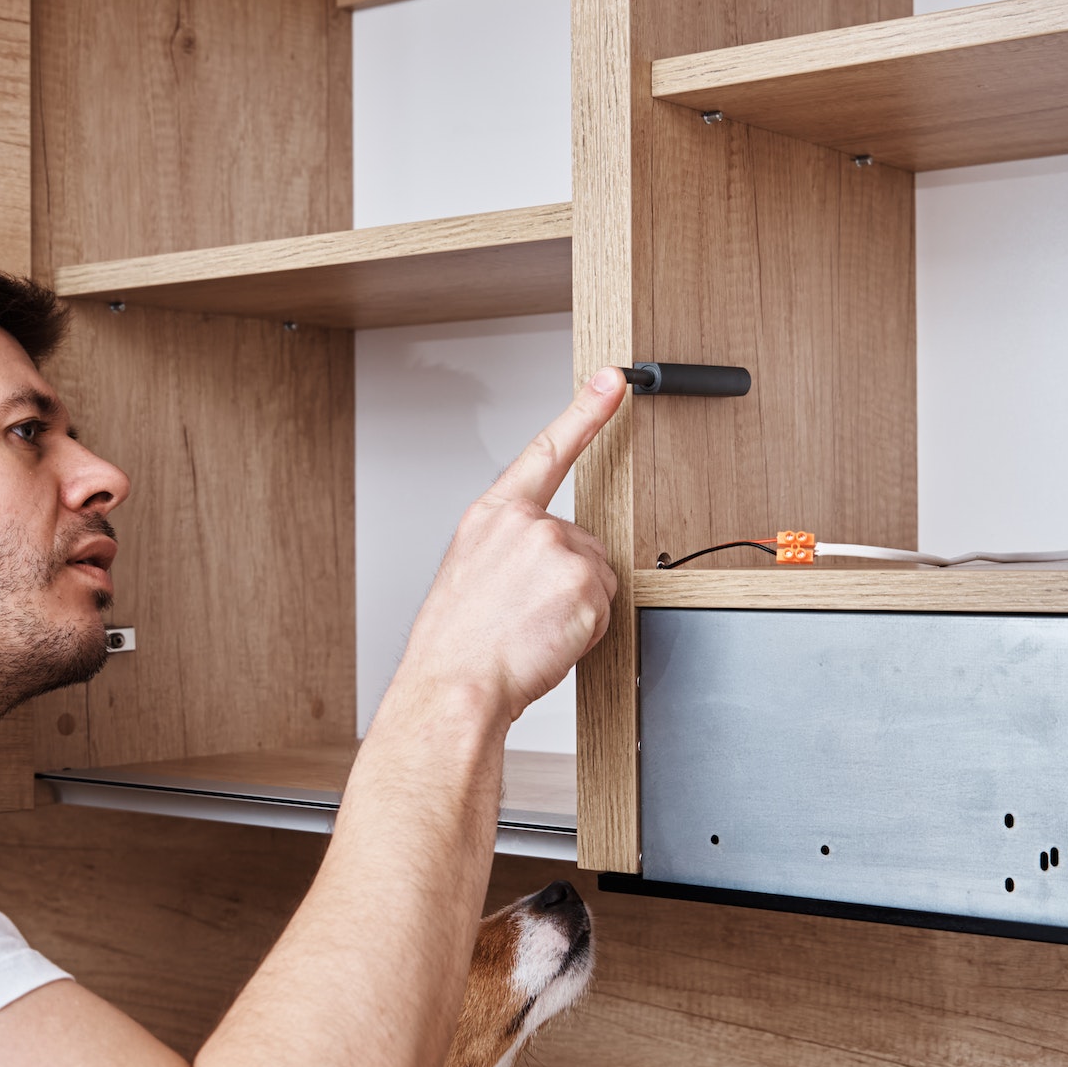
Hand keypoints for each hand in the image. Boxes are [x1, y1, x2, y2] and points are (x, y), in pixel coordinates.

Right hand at [397, 366, 624, 721]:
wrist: (455, 685)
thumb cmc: (456, 644)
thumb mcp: (469, 576)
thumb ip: (509, 549)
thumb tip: (543, 561)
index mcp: (492, 516)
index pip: (546, 452)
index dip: (585, 413)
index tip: (612, 382)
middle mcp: (527, 524)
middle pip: (582, 543)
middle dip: (567, 581)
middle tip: (525, 615)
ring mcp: (558, 551)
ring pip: (596, 578)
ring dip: (576, 608)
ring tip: (531, 631)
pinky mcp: (584, 584)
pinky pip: (604, 610)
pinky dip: (585, 632)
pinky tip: (548, 641)